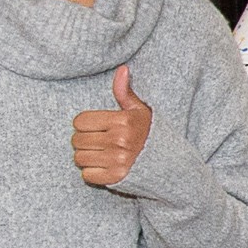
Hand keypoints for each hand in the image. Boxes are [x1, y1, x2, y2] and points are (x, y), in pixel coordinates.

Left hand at [72, 66, 153, 187]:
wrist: (171, 164)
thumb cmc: (150, 134)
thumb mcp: (140, 111)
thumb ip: (125, 92)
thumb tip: (122, 69)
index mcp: (122, 121)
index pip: (80, 121)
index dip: (86, 125)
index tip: (98, 128)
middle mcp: (119, 141)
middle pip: (77, 140)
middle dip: (85, 142)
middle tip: (100, 143)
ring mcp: (117, 160)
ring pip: (79, 158)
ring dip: (87, 158)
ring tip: (102, 155)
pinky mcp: (116, 178)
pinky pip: (87, 175)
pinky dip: (93, 173)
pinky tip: (105, 168)